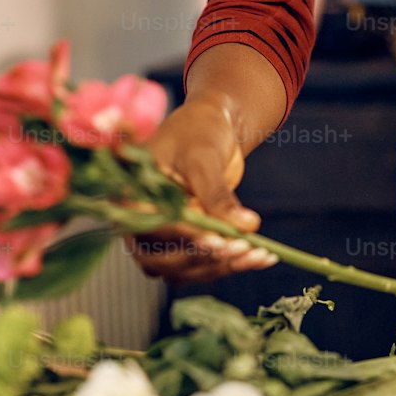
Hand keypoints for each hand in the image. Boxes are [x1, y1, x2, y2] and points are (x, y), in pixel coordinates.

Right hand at [126, 96, 278, 283]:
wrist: (212, 126)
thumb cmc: (197, 131)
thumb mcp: (204, 158)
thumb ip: (217, 194)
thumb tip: (245, 226)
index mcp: (132, 198)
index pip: (155, 228)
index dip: (187, 238)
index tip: (218, 242)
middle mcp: (143, 224)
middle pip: (165, 261)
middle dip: (205, 259)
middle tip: (242, 249)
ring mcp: (166, 238)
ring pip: (187, 269)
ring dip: (223, 266)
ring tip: (261, 254)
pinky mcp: (190, 243)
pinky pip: (206, 264)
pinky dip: (233, 264)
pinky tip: (262, 258)